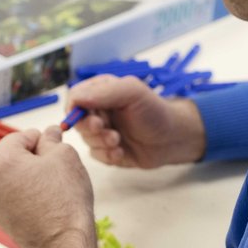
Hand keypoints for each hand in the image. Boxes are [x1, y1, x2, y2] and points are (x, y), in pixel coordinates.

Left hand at [0, 127, 99, 247]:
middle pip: (11, 156)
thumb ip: (52, 139)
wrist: (64, 244)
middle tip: (55, 170)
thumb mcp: (65, 156)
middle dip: (32, 158)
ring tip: (49, 187)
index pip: (22, 136)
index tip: (57, 151)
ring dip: (26, 175)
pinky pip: (8, 194)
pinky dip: (22, 192)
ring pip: (10, 175)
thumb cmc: (65, 200)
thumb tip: (49, 133)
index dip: (43, 141)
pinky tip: (41, 201)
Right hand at [67, 75, 206, 167]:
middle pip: (77, 121)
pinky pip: (96, 155)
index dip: (76, 109)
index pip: (75, 98)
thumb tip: (75, 99)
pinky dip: (107, 155)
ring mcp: (102, 131)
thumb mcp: (132, 93)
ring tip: (118, 141)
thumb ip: (103, 92)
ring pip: (86, 140)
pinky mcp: (107, 150)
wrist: (173, 138)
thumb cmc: (155, 110)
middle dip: (91, 128)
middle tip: (104, 129)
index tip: (88, 117)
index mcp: (101, 91)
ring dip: (101, 142)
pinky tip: (121, 152)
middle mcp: (99, 111)